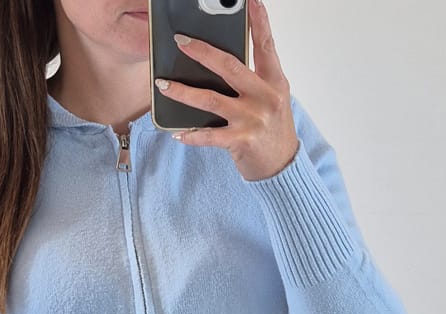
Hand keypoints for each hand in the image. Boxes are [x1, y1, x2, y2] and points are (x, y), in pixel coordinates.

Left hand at [154, 0, 298, 181]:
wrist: (282, 166)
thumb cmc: (273, 130)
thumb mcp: (271, 99)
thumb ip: (253, 81)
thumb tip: (220, 64)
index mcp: (274, 82)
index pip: (265, 46)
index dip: (258, 22)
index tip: (249, 1)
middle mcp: (264, 97)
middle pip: (229, 67)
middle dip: (202, 52)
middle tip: (181, 41)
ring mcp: (252, 120)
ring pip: (211, 100)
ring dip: (183, 92)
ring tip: (163, 85)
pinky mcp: (241, 141)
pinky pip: (209, 136)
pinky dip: (192, 135)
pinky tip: (177, 133)